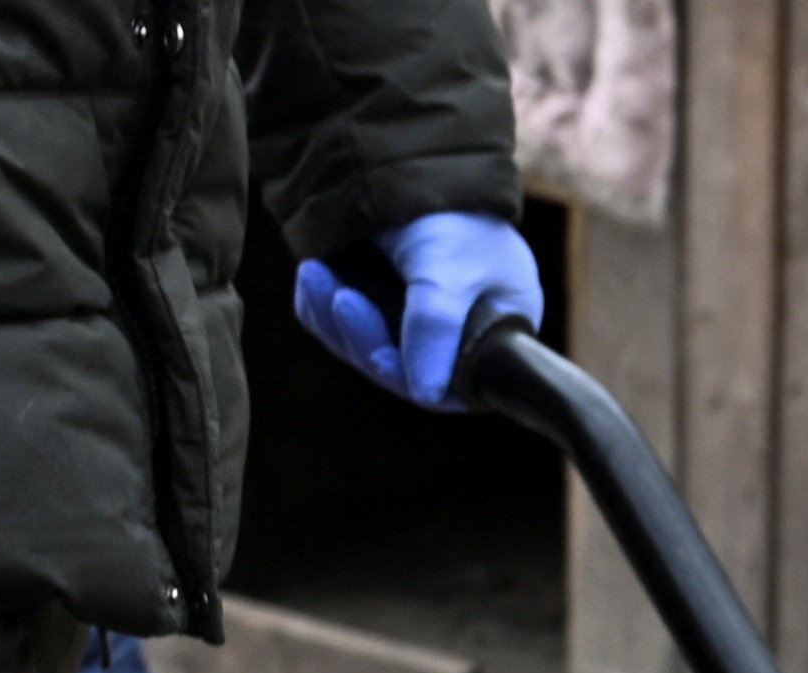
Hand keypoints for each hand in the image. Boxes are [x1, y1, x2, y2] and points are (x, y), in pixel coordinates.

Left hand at [290, 210, 542, 409]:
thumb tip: (425, 392)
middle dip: (361, 337)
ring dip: (334, 319)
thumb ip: (436, 326)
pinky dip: (321, 307)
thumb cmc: (450, 209)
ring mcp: (412, 314)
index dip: (411, 376)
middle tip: (339, 297)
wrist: (407, 146)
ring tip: (317, 276)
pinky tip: (313, 278)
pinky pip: (340, 325)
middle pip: (400, 369)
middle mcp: (455, 330)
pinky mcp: (376, 297)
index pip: (452, 384)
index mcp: (494, 329)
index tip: (378, 354)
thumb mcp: (446, 266)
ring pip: (363, 348)